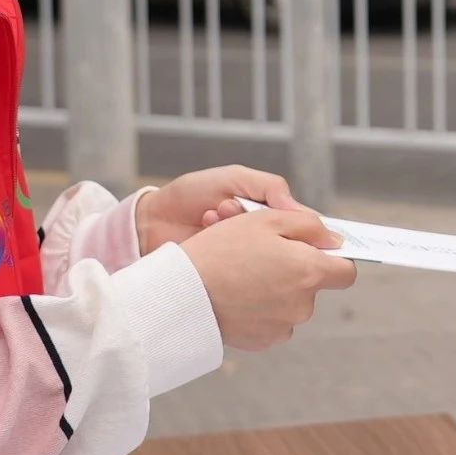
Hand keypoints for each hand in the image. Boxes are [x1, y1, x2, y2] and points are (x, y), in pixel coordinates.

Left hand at [136, 165, 304, 255]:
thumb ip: (269, 187)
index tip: (300, 226)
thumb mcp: (233, 178)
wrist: (151, 221)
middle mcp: (259, 240)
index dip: (305, 228)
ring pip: (262, 255)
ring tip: (212, 213)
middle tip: (229, 206)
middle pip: (285, 244)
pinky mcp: (228, 277)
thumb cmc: (191, 194)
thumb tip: (299, 209)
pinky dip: (222, 245)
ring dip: (237, 230)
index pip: (301, 226)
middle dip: (260, 223)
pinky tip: (205, 225)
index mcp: (266, 214)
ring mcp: (244, 261)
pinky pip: (240, 269)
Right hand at [181, 209, 356, 351]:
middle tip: (264, 255)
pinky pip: (273, 321)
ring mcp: (283, 327)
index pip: (346, 271)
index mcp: (309, 272)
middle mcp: (303, 305)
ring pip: (293, 303)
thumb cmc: (222, 249)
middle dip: (297, 270)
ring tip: (245, 274)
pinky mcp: (263, 341)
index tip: (315, 250)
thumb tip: (334, 240)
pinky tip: (238, 295)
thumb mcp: (266, 220)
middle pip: (314, 285)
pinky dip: (262, 309)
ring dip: (278, 290)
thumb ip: (309, 225)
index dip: (333, 258)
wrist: (182, 292)